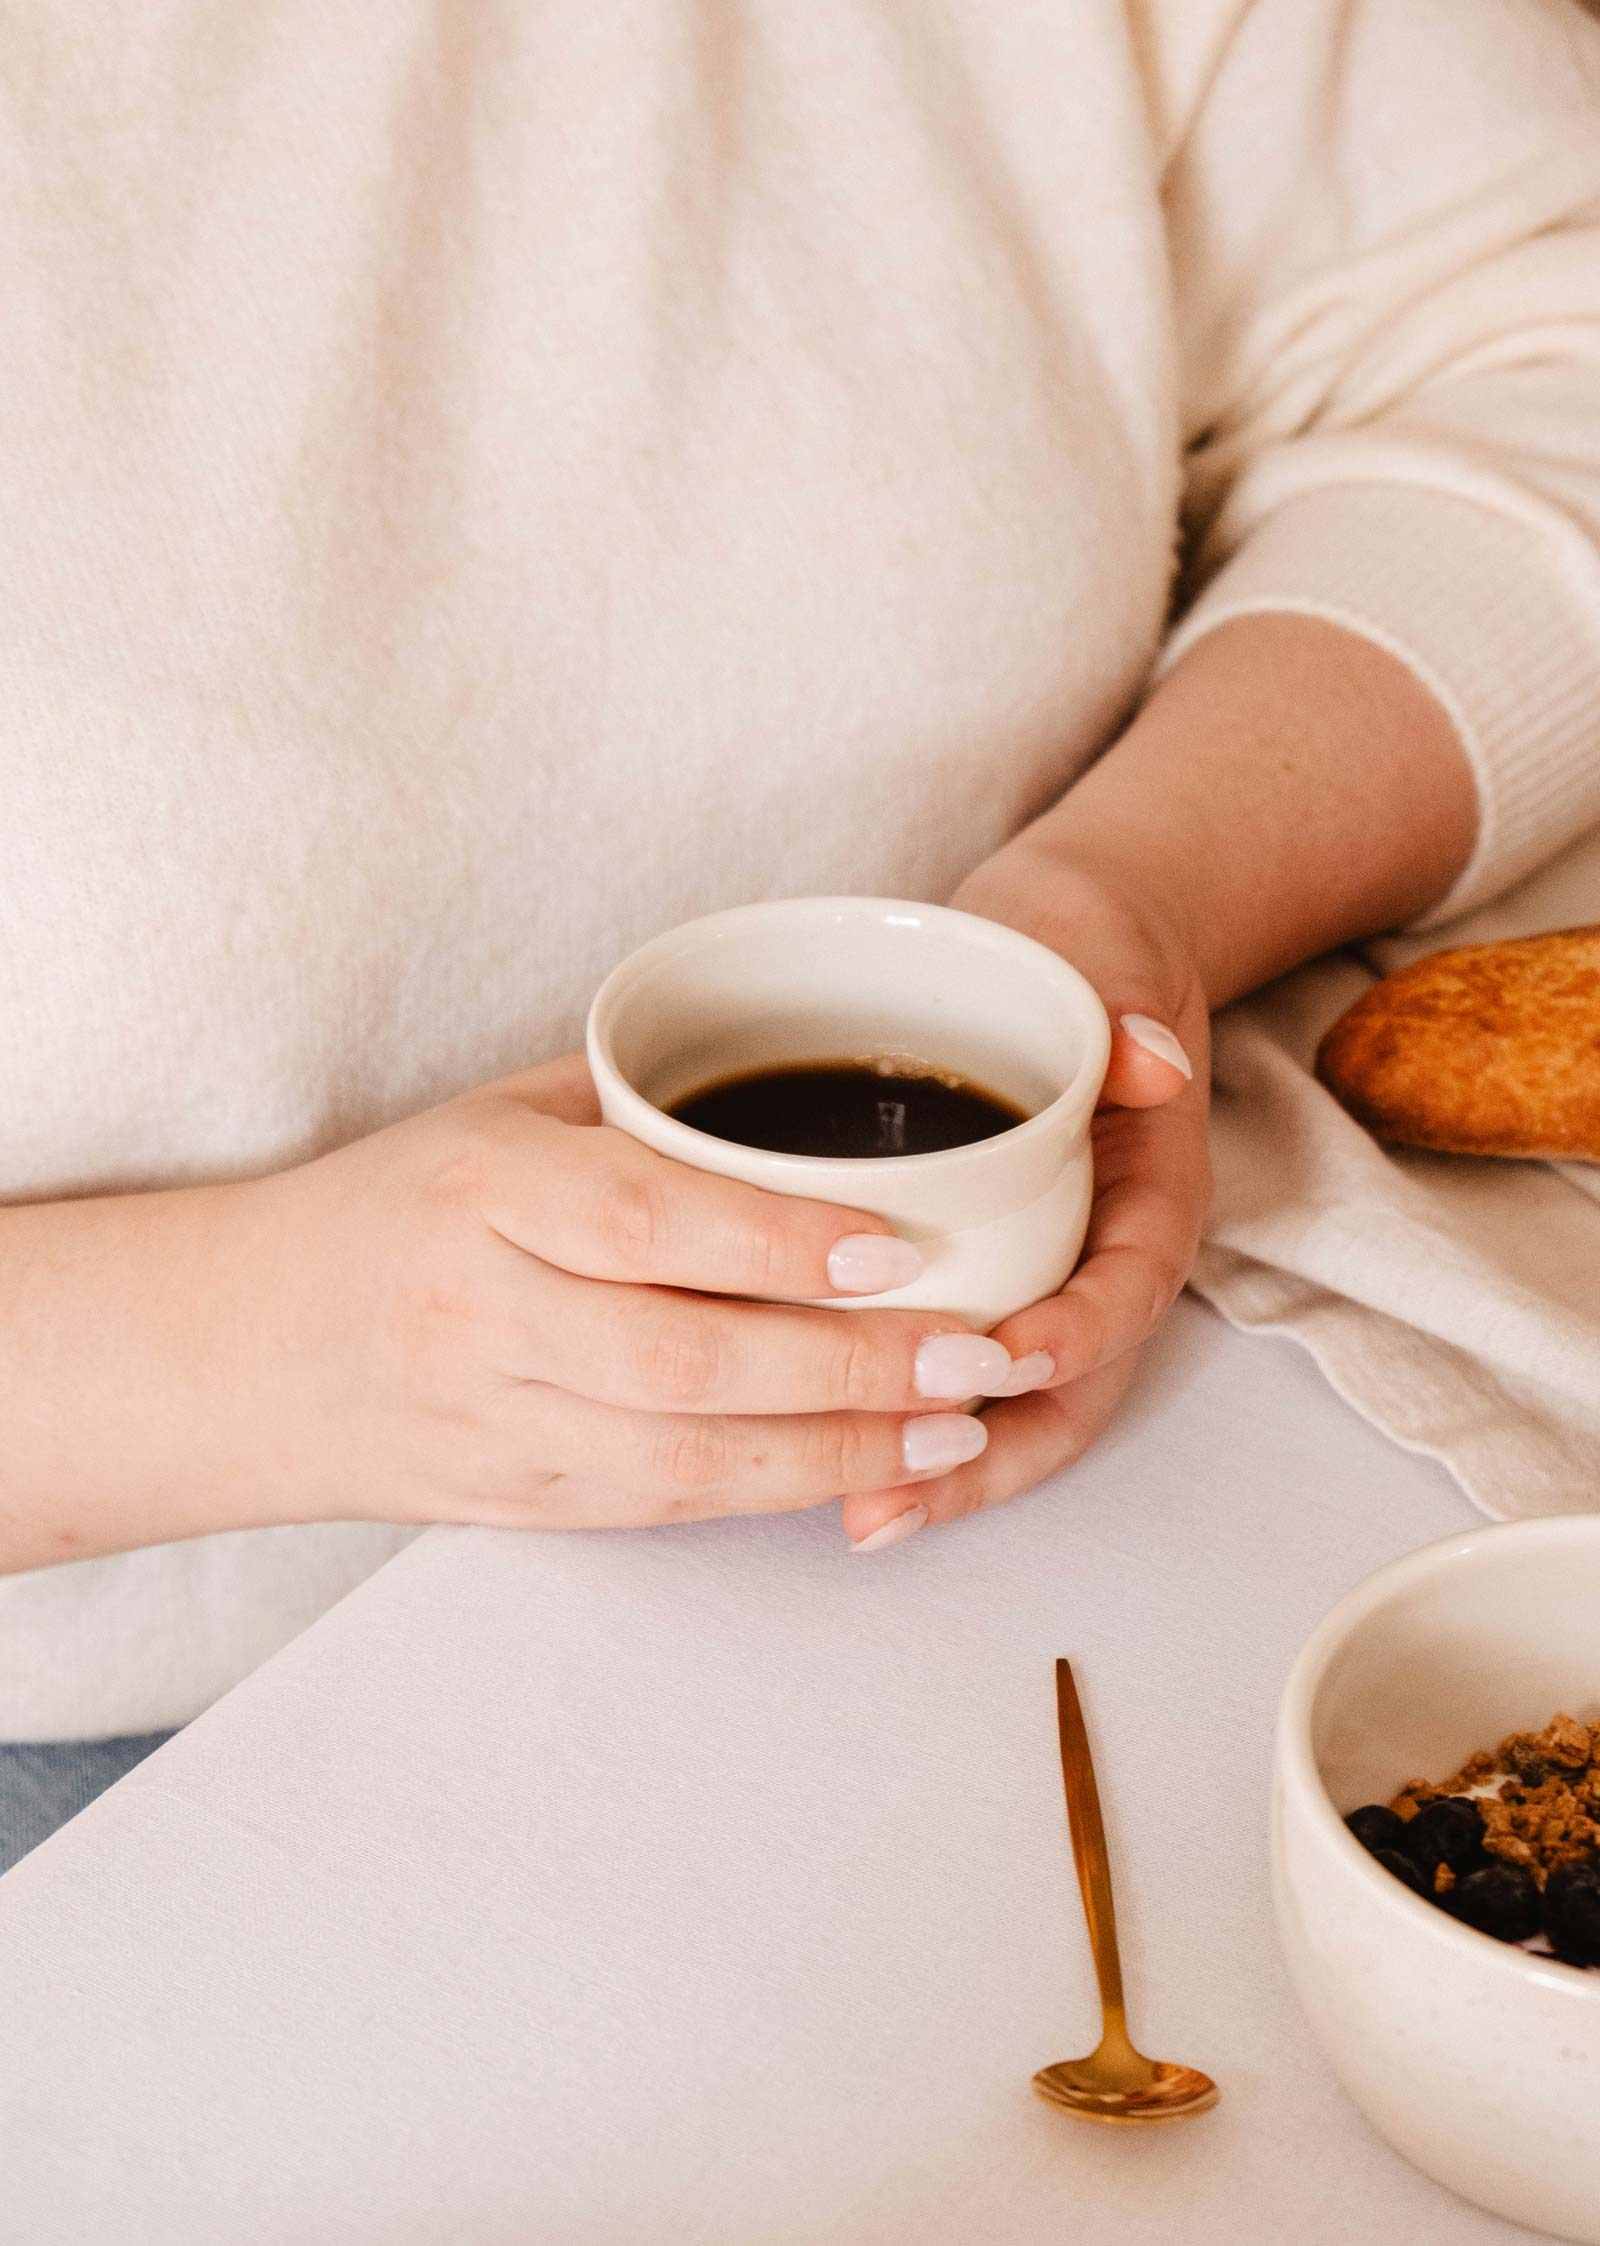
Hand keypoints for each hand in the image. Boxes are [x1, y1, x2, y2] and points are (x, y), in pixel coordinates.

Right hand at [230, 1055, 1061, 1536]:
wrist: (239, 1351)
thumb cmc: (389, 1208)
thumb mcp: (490, 1118)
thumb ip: (635, 1110)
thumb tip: (809, 1091)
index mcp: (476, 1194)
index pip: (645, 1223)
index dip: (779, 1244)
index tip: (902, 1245)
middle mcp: (480, 1318)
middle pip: (687, 1360)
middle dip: (851, 1368)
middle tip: (978, 1355)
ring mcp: (492, 1426)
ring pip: (685, 1460)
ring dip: (838, 1451)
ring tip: (954, 1428)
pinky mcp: (510, 1505)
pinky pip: (660, 1508)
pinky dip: (772, 1492)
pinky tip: (864, 1468)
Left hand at [838, 849, 1208, 1549]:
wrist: (1067, 952)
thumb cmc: (1079, 959)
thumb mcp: (1104, 957)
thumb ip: (1128, 1008)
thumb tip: (1150, 1059)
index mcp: (1147, 1196)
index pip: (1131, 1286)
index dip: (1078, 1334)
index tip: (1008, 1356)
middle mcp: (1098, 1261)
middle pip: (1066, 1393)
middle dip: (987, 1460)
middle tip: (890, 1506)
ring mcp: (1040, 1282)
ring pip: (1006, 1408)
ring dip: (936, 1472)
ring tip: (853, 1520)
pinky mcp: (977, 1285)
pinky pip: (947, 1374)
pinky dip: (894, 1422)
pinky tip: (816, 1456)